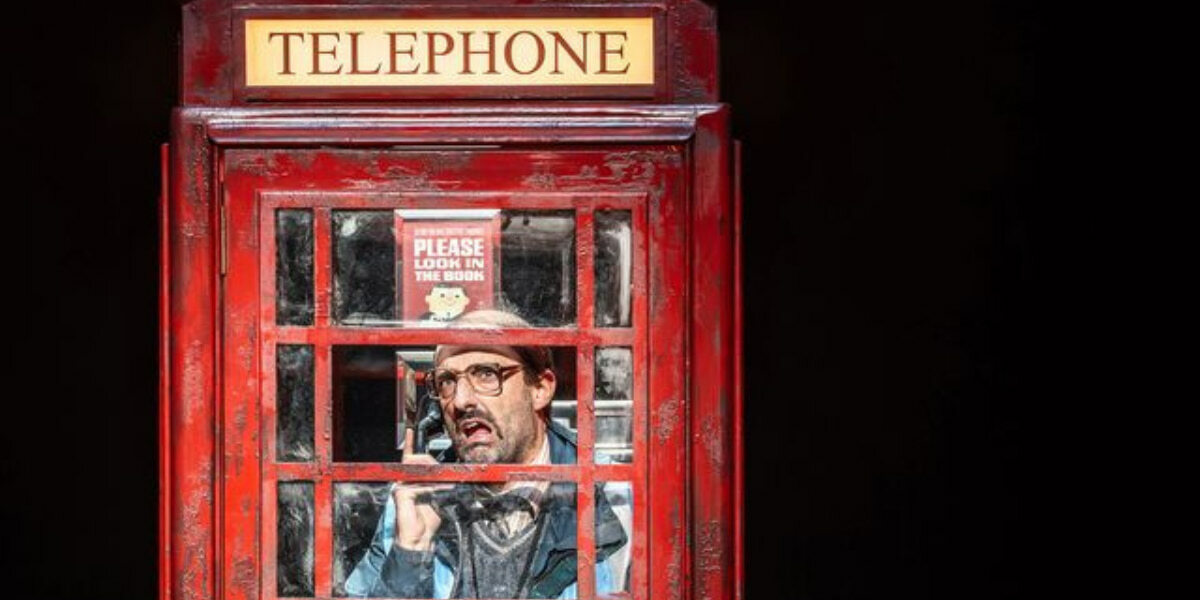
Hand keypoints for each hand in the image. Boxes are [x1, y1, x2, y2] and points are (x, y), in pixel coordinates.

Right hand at [392, 429, 449, 550]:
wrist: (421, 539)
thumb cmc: (429, 520)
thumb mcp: (437, 497)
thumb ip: (438, 484)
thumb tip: (448, 475)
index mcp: (411, 480)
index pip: (410, 459)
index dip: (410, 444)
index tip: (411, 431)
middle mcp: (403, 481)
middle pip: (417, 461)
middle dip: (433, 465)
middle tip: (446, 475)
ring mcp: (400, 487)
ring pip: (419, 471)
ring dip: (435, 478)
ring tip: (446, 488)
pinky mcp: (400, 494)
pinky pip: (418, 485)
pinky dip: (431, 489)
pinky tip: (437, 495)